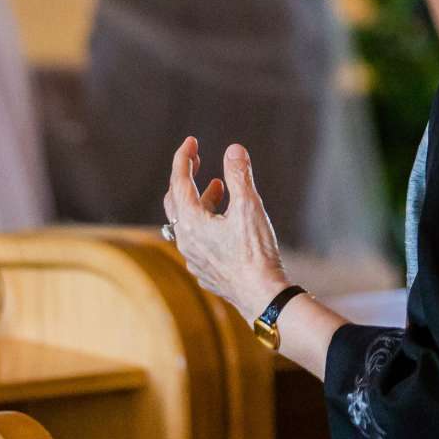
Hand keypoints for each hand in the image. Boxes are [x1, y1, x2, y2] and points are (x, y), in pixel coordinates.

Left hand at [162, 137, 287, 319]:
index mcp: (191, 222)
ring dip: (199, 200)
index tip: (191, 141)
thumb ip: (239, 175)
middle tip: (196, 160)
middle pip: (175, 200)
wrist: (262, 297)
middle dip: (185, 177)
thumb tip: (234, 149)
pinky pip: (196, 239)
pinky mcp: (205, 270)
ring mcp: (193, 257)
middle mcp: (185, 240)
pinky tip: (221, 222)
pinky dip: (205, 221)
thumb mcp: (248, 208)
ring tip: (217, 188)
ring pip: (187, 221)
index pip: (179, 181)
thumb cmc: (255, 253)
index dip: (184, 158)